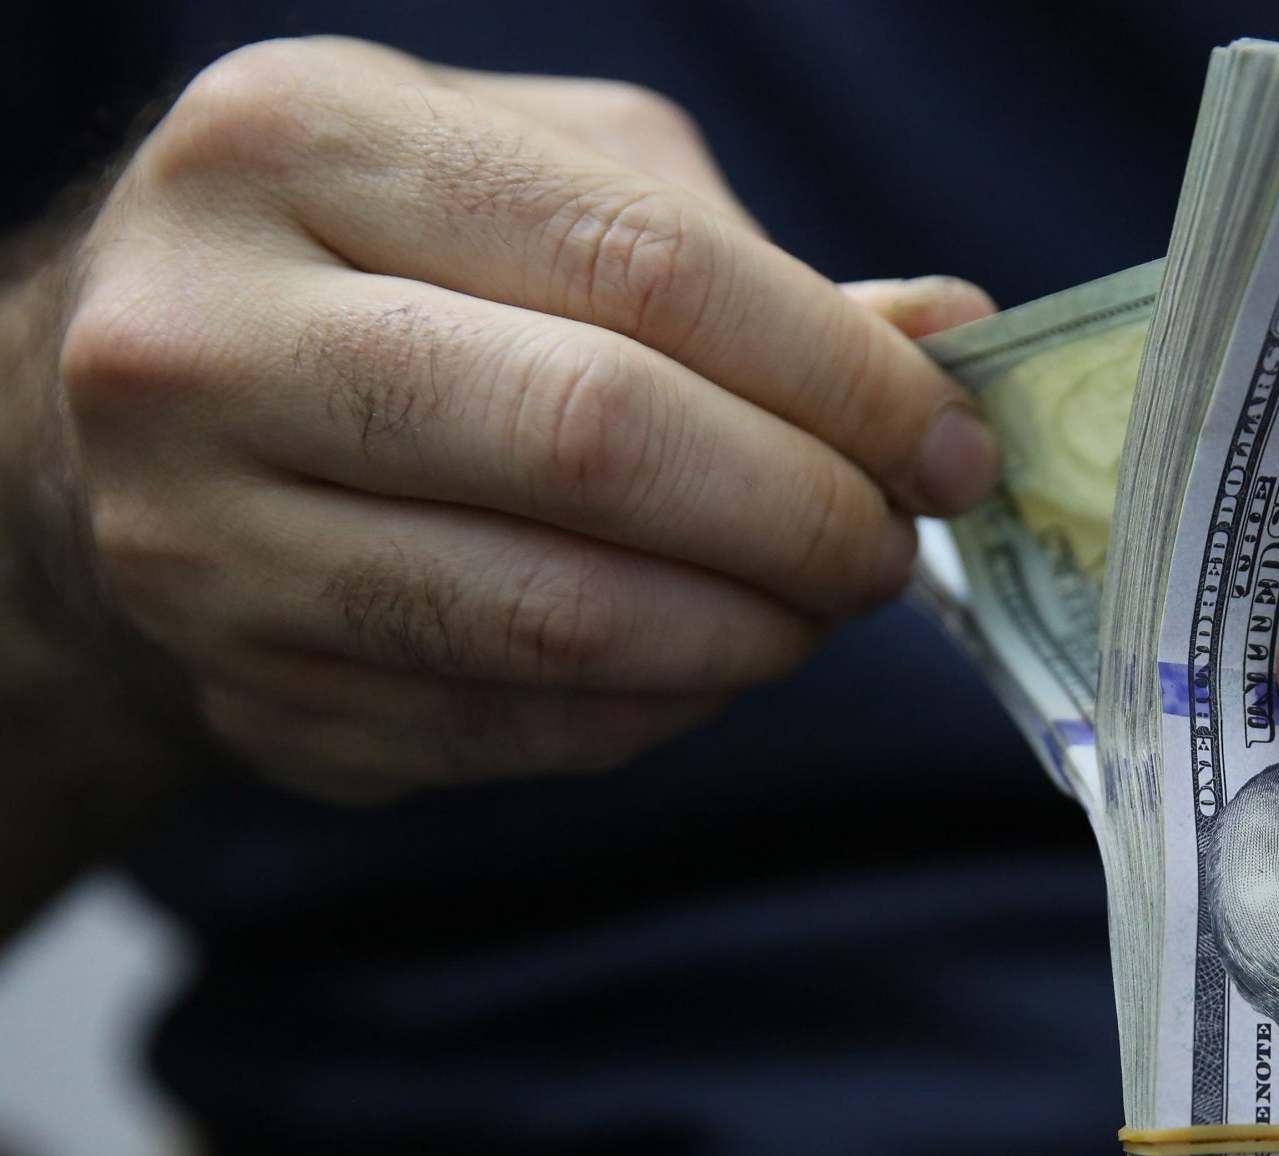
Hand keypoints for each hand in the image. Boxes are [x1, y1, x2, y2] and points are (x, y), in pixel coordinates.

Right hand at [47, 38, 996, 803]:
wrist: (162, 414)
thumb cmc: (389, 269)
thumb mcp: (540, 190)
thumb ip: (740, 267)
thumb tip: (958, 338)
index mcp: (299, 142)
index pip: (646, 270)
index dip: (843, 378)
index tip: (954, 447)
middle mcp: (207, 337)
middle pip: (597, 442)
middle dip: (803, 514)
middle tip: (892, 544)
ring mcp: (202, 538)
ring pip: (556, 617)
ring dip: (747, 632)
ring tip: (816, 605)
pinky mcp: (249, 693)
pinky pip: (518, 731)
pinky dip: (658, 708)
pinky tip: (705, 660)